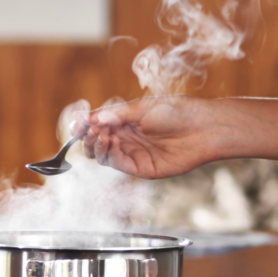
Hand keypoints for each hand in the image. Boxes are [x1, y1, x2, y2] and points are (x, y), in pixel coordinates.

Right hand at [72, 95, 223, 178]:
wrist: (201, 127)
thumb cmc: (175, 112)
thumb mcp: (139, 108)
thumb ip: (112, 115)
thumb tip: (86, 117)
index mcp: (125, 122)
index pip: (97, 127)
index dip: (84, 126)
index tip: (76, 123)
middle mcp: (127, 139)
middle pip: (96, 144)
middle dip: (87, 137)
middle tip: (87, 130)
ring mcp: (133, 154)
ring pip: (103, 156)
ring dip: (95, 145)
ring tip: (100, 134)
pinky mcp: (141, 168)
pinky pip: (117, 164)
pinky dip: (108, 154)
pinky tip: (110, 141)